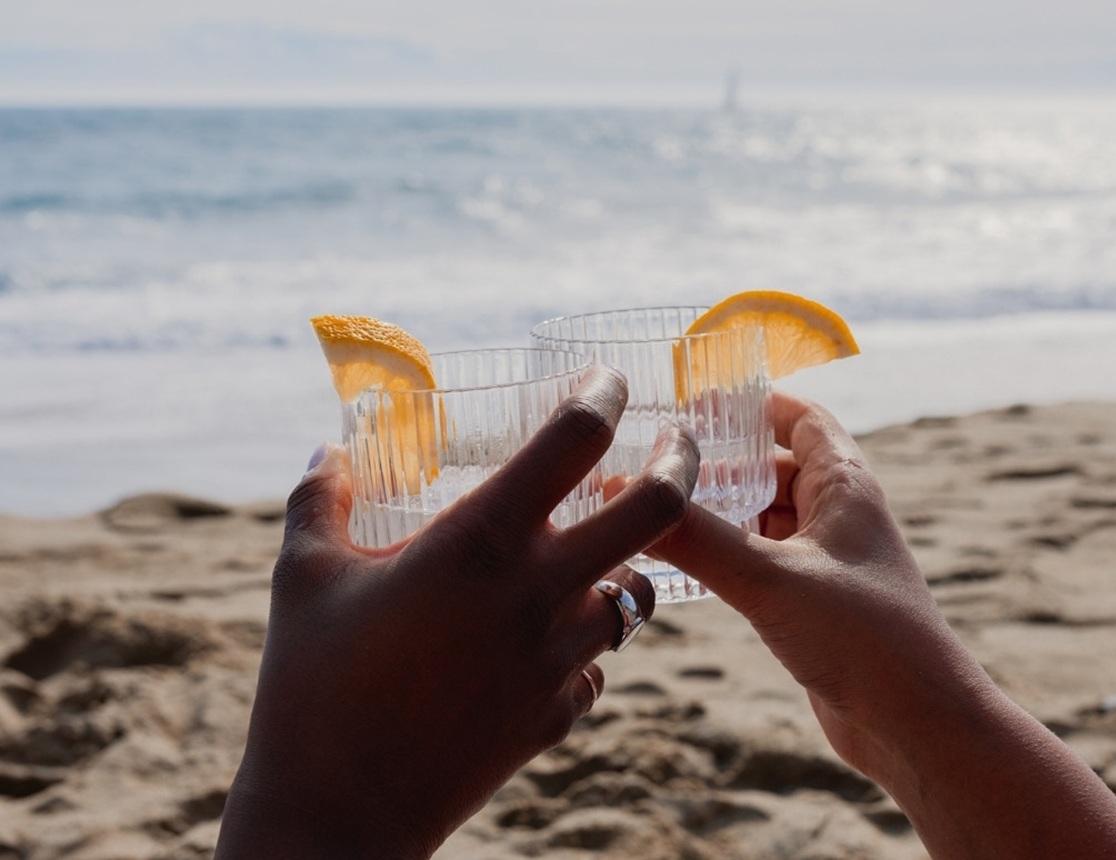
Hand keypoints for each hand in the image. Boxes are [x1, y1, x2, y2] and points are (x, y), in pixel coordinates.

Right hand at [216, 366, 699, 858]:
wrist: (340, 814)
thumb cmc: (311, 687)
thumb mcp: (302, 577)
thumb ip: (319, 500)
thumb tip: (329, 451)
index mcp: (480, 539)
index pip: (574, 439)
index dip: (604, 396)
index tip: (611, 379)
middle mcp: (540, 590)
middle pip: (657, 508)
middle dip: (682, 461)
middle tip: (679, 440)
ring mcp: (561, 657)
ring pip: (636, 591)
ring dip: (626, 562)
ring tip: (596, 551)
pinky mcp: (561, 713)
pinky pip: (597, 663)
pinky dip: (584, 643)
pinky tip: (545, 641)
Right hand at [652, 392, 967, 769]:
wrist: (919, 729)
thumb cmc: (864, 640)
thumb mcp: (769, 579)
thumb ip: (696, 538)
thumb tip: (622, 497)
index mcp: (844, 485)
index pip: (799, 417)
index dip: (751, 403)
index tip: (693, 401)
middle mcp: (838, 515)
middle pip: (770, 466)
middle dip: (716, 463)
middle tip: (651, 463)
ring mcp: (826, 562)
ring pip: (761, 518)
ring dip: (716, 513)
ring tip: (653, 510)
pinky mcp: (814, 604)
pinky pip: (760, 561)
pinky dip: (724, 555)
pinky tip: (682, 565)